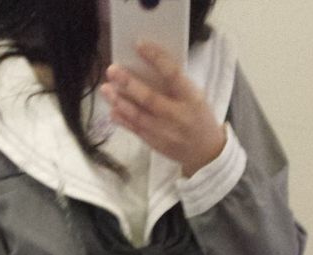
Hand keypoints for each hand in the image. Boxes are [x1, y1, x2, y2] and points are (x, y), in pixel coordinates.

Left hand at [99, 41, 227, 177]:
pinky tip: (112, 110)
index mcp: (191, 98)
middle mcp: (178, 116)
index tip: (139, 45)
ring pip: (138, 116)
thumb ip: (175, 84)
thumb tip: (147, 65)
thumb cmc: (199, 116)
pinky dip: (123, 120)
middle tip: (112, 70)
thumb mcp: (195, 96)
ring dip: (120, 102)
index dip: (156, 58)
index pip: (172, 74)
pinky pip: (136, 130)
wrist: (206, 152)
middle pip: (150, 98)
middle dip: (129, 83)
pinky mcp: (156, 144)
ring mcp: (165, 133)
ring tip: (105, 89)